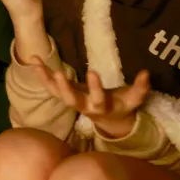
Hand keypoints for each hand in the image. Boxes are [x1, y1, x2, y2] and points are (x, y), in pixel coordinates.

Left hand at [34, 63, 150, 138]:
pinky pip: (50, 86)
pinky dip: (41, 74)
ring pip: (55, 93)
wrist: (109, 119)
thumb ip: (140, 89)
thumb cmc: (122, 106)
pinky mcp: (64, 94)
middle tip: (57, 74)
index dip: (95, 88)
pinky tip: (34, 60)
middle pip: (70, 101)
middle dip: (63, 88)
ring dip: (45, 78)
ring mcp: (72, 101)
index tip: (93, 72)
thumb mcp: (133, 100)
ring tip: (36, 62)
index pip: (97, 99)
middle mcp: (83, 106)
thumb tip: (146, 72)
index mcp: (100, 107)